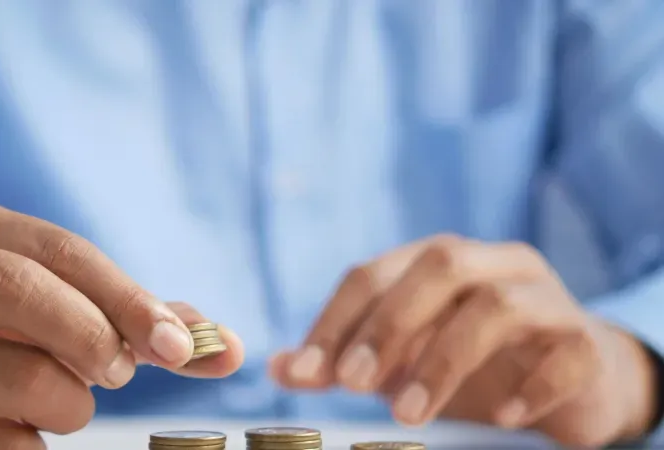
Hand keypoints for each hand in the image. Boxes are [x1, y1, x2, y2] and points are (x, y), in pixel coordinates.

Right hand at [0, 202, 243, 449]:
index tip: (180, 347)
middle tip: (121, 373)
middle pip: (17, 289)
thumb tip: (230, 349)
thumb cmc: (0, 339)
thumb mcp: (56, 306)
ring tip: (66, 404)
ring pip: (19, 375)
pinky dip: (35, 445)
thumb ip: (138, 320)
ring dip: (72, 403)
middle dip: (94, 335)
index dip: (128, 297)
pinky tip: (22, 431)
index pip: (59, 249)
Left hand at [270, 235, 655, 446]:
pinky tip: (503, 417)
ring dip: (444, 360)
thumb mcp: (401, 360)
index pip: (373, 273)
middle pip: (438, 265)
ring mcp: (544, 297)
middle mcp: (491, 264)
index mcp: (437, 261)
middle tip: (353, 384)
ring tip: (410, 414)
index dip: (334, 320)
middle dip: (389, 324)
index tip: (304, 373)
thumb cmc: (473, 360)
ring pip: (497, 305)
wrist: (574, 376)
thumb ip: (344, 360)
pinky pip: (566, 352)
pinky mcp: (585, 340)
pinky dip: (531, 385)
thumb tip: (278, 368)